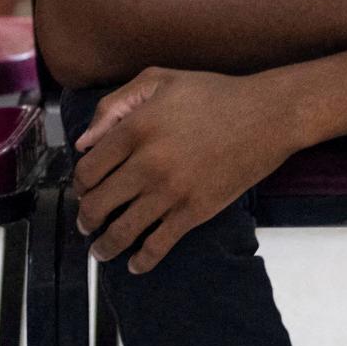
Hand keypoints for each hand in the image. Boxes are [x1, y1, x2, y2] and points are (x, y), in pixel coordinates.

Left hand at [72, 67, 303, 273]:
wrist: (267, 115)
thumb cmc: (214, 94)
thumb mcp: (159, 80)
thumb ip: (114, 105)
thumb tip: (84, 143)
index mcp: (134, 128)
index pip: (87, 169)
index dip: (79, 184)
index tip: (83, 190)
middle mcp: (147, 163)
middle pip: (97, 203)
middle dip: (86, 218)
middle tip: (86, 223)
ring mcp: (170, 191)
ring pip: (122, 230)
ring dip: (104, 245)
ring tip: (101, 250)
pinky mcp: (194, 211)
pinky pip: (158, 244)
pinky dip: (142, 260)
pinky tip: (135, 265)